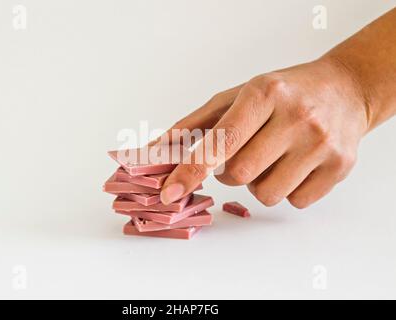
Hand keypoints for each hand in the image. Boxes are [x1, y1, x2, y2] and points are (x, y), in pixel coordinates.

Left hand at [159, 57, 368, 207]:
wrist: (344, 90)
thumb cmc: (283, 93)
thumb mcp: (238, 96)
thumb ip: (196, 124)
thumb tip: (157, 150)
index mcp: (265, 93)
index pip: (221, 141)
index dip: (191, 170)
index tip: (169, 192)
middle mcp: (296, 116)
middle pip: (239, 174)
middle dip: (229, 173)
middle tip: (242, 154)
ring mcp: (321, 143)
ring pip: (266, 194)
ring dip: (258, 184)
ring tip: (271, 158)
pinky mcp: (340, 166)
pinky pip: (294, 202)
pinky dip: (286, 190)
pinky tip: (295, 166)